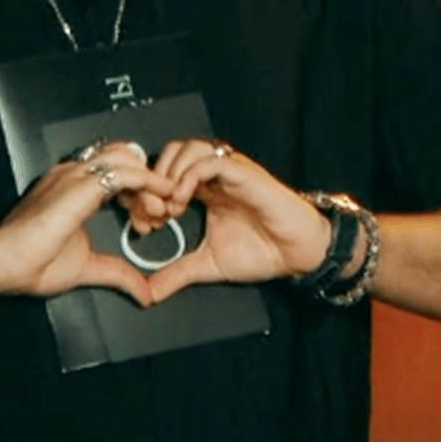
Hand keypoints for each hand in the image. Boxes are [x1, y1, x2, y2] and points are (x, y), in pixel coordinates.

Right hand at [0, 141, 177, 305]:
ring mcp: (76, 176)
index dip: (139, 192)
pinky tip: (159, 196)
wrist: (4, 263)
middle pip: (125, 158)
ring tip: (161, 207)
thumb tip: (143, 292)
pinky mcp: (80, 185)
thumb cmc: (30, 262)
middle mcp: (74, 174)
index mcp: (71, 187)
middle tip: (160, 212)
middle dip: (148, 183)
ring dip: (151, 182)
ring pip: (128, 159)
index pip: (116, 171)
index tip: (149, 217)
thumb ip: (118, 274)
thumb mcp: (88, 267)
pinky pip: (125, 172)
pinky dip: (148, 182)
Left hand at [144, 140, 332, 301]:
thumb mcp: (207, 265)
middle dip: (153, 179)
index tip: (144, 223)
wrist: (296, 254)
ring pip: (187, 148)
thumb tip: (147, 294)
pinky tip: (183, 202)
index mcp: (203, 190)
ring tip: (168, 207)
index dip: (147, 194)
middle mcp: (213, 175)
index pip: (164, 174)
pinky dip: (189, 177)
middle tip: (152, 211)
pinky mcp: (243, 173)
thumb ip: (177, 274)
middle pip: (171, 152)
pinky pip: (209, 161)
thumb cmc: (260, 252)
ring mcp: (228, 171)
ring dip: (169, 174)